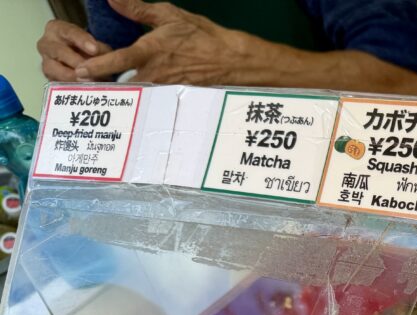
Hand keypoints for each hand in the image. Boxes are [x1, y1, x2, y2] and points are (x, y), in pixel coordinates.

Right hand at [37, 19, 110, 80]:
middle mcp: (46, 44)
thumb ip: (100, 50)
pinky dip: (71, 87)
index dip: (82, 41)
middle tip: (92, 71)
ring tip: (90, 83)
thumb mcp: (96, 45)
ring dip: (72, 77)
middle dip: (77, 62)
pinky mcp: (48, 78)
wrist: (80, 60)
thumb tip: (107, 60)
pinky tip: (84, 91)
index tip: (94, 49)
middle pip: (59, 51)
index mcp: (57, 29)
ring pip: (52, 69)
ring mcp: (45, 62)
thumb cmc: (87, 49)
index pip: (68, 32)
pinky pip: (56, 83)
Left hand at [73, 0, 246, 84]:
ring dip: (121, 93)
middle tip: (87, 87)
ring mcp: (164, 87)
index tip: (80, 71)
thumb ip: (138, 10)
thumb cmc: (202, 36)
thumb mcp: (170, 15)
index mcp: (150, 51)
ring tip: (106, 94)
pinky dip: (141, 97)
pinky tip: (134, 98)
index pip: (117, 59)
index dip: (97, 66)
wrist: (231, 60)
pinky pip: (152, 97)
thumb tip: (112, 0)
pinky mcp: (174, 96)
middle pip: (122, 83)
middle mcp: (155, 73)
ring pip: (135, 92)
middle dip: (106, 85)